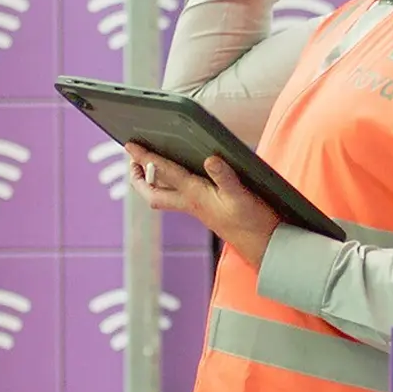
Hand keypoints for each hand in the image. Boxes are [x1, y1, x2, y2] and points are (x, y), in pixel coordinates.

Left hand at [125, 143, 282, 273]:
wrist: (263, 246)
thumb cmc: (252, 223)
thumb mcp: (242, 196)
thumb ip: (225, 177)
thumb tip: (211, 159)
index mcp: (195, 196)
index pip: (164, 173)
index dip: (145, 158)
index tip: (129, 145)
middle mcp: (190, 203)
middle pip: (152, 193)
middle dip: (138, 178)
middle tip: (131, 161)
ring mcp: (196, 208)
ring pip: (163, 196)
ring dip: (151, 182)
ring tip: (146, 166)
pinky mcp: (205, 211)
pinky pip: (178, 197)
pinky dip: (170, 185)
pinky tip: (177, 178)